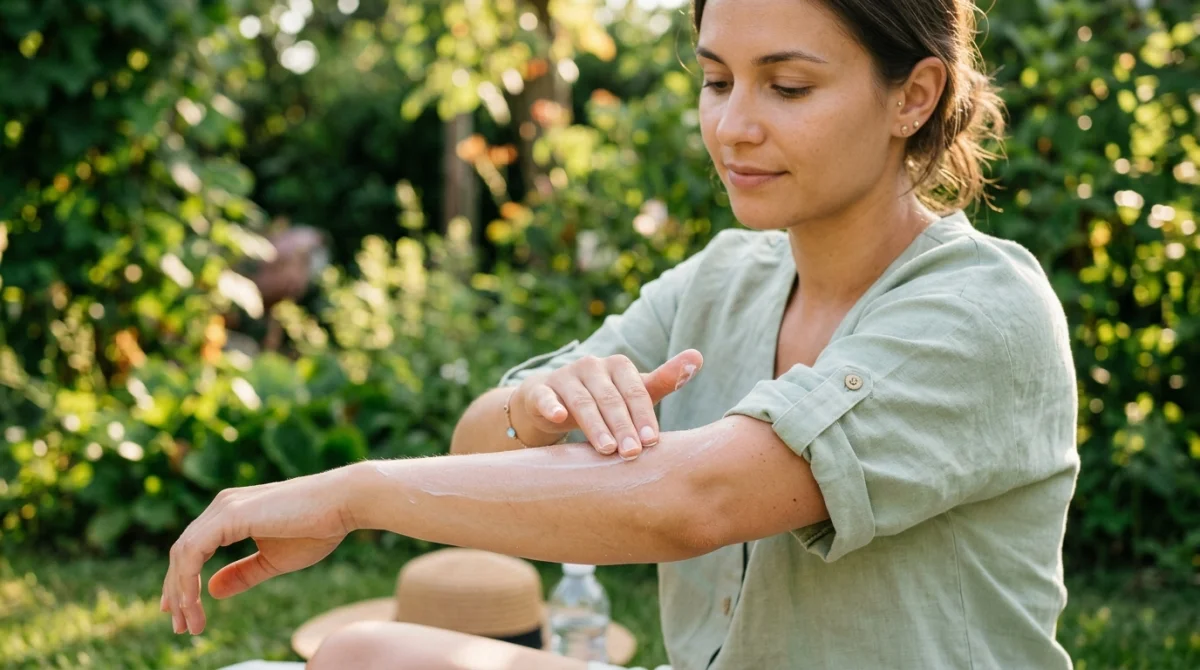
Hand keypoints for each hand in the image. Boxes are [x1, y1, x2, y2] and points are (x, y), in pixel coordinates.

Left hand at [159, 467, 358, 635]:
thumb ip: (243, 573)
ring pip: (182, 554)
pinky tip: (194, 604)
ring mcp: (225, 507)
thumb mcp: (274, 560)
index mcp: (232, 512)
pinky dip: (188, 581)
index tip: (182, 612)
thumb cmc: (318, 527)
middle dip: (176, 592)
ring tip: (188, 623)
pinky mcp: (230, 514)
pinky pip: (193, 553)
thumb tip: (212, 590)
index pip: (193, 548)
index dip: (183, 582)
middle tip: (180, 626)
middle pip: (181, 552)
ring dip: (181, 592)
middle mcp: (223, 505)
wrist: (343, 503)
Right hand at [514, 349, 702, 459]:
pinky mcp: (539, 390)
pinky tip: (558, 417)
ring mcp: (564, 377)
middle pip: (611, 399)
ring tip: (607, 450)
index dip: (644, 416)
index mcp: (618, 366)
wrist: (550, 403)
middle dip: (623, 426)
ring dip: (595, 426)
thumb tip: (699, 356)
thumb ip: (664, 379)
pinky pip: (545, 398)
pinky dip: (551, 406)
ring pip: (582, 402)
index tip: (652, 441)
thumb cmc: (602, 399)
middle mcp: (592, 366)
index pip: (636, 391)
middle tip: (633, 454)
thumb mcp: (632, 391)